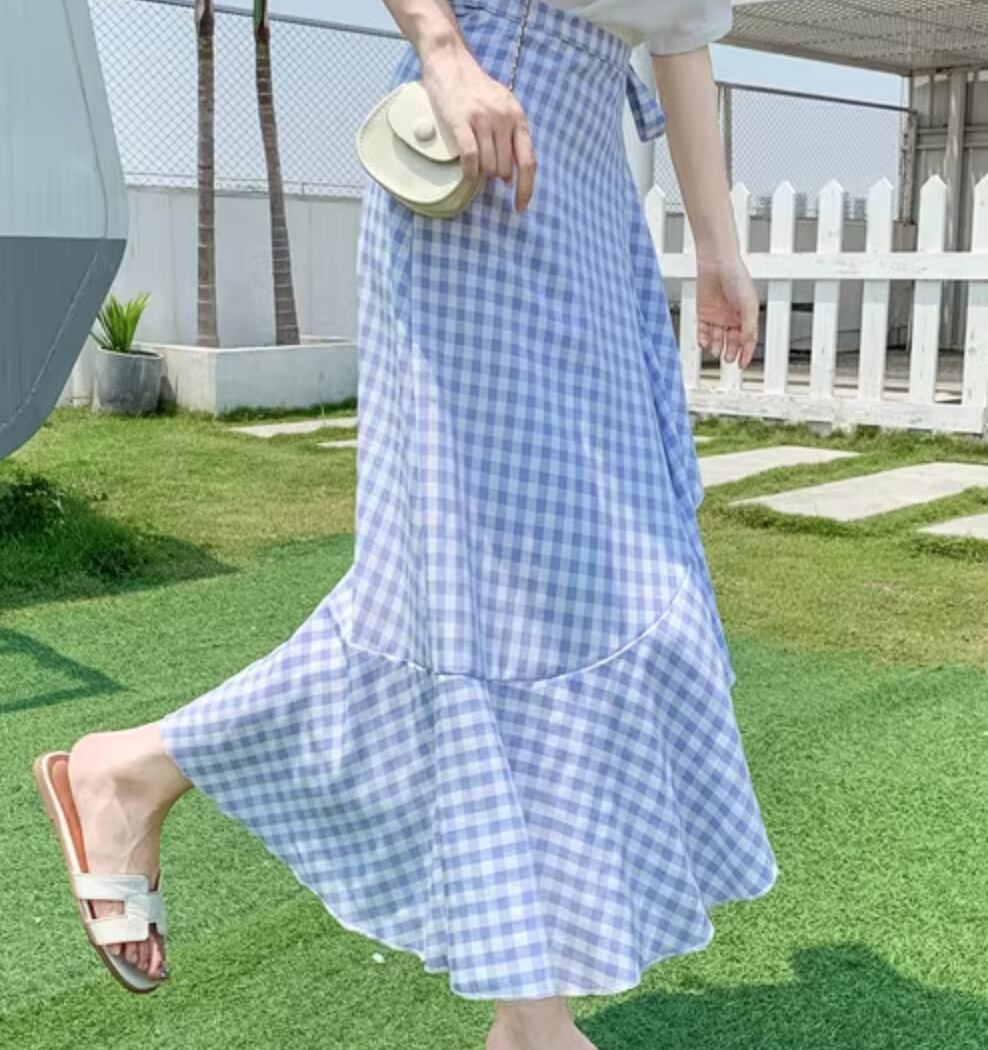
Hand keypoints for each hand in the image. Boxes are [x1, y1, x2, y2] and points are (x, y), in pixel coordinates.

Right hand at [420, 48, 536, 210]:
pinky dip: (469, 171)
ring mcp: (482, 119)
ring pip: (487, 166)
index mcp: (518, 117)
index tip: (520, 207)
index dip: (526, 188)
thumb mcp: (503, 108)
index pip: (528, 161)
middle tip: (486, 166)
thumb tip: (510, 177)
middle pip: (505, 168)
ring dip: (481, 173)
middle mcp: (503, 118)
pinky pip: (470, 158)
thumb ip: (511, 138)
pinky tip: (467, 172)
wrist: (450, 61)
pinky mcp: (461, 121)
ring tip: (474, 162)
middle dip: (496, 175)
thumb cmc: (476, 88)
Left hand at [695, 252, 758, 366]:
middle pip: (732, 342)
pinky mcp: (703, 314)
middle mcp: (732, 318)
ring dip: (716, 347)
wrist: (716, 262)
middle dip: (730, 352)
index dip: (746, 353)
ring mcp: (717, 317)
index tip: (742, 365)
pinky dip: (703, 339)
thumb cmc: (736, 277)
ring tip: (716, 350)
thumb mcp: (748, 303)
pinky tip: (704, 343)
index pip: (748, 340)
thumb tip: (747, 343)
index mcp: (746, 316)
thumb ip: (749, 324)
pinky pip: (702, 332)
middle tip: (728, 359)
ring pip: (716, 339)